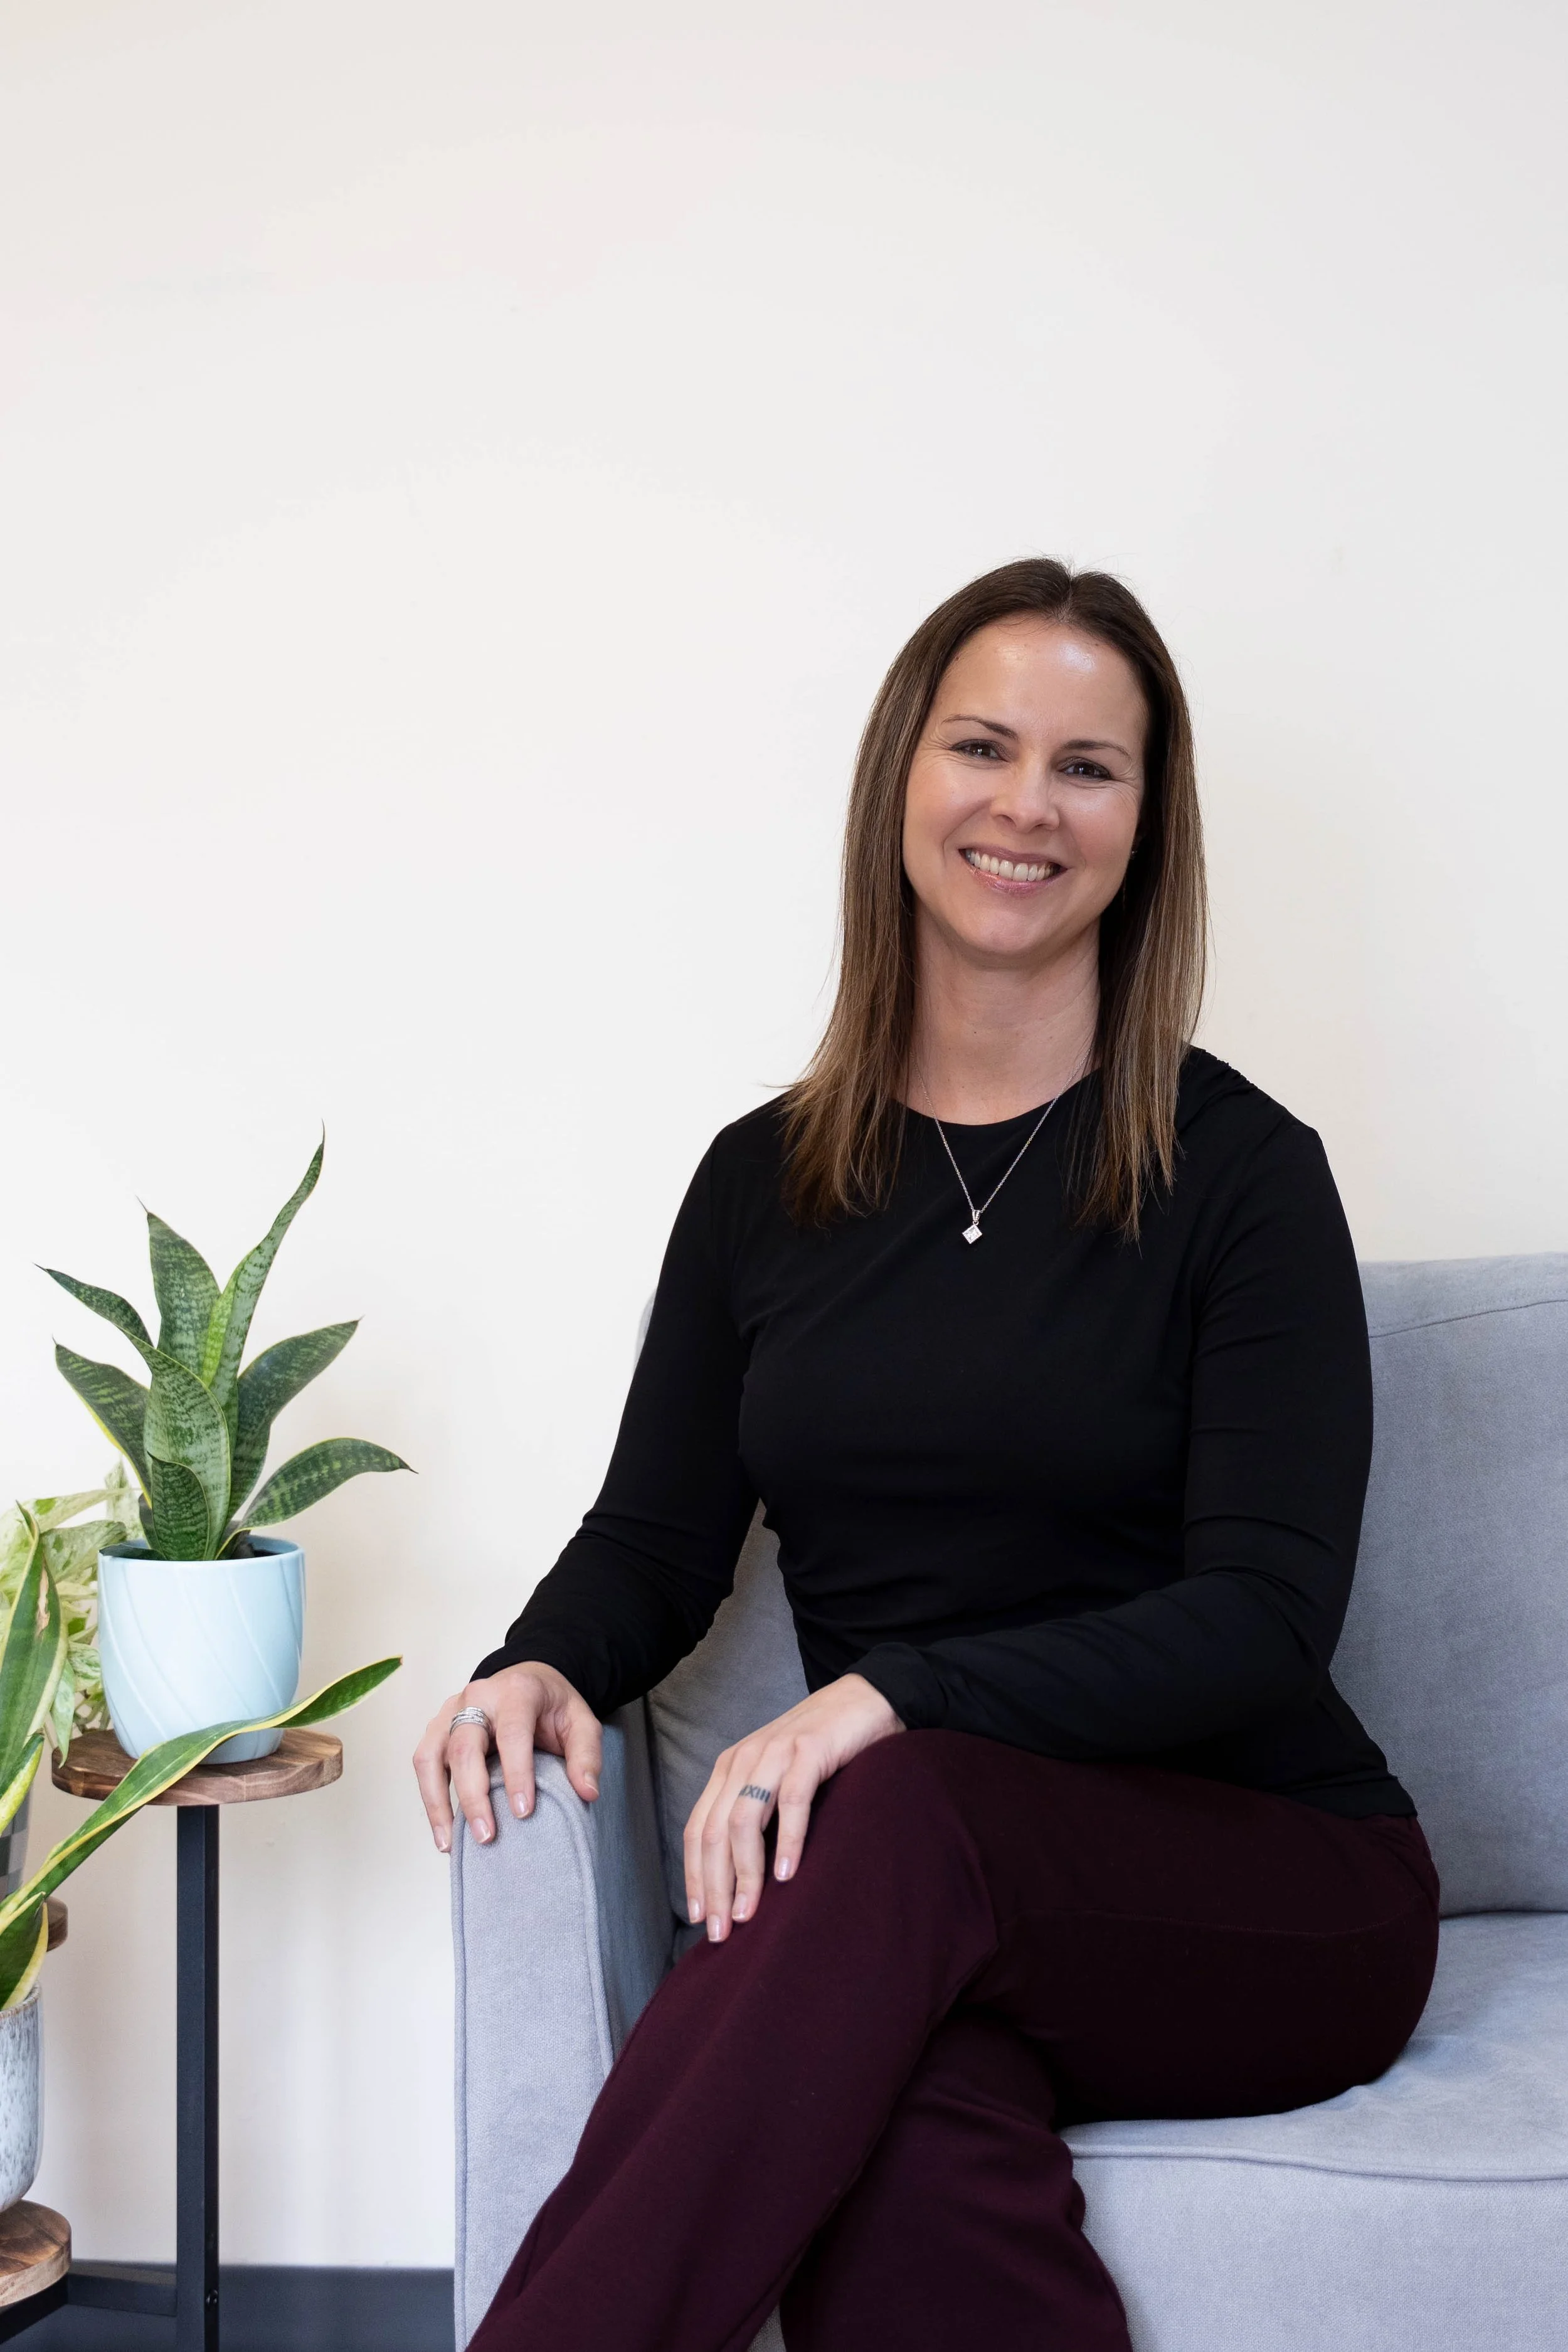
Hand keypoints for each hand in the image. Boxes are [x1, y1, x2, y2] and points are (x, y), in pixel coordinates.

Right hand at [413, 1663, 601, 1851]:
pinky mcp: (437, 1729)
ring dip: (438, 1803)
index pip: (512, 1732)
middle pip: (464, 1746)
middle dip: (474, 1795)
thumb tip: (587, 1793)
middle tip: (487, 1835)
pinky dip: (429, 1800)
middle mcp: (477, 1697)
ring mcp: (451, 1711)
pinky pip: (423, 1764)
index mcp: (517, 1691)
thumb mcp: (582, 1722)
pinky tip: (445, 1832)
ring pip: (431, 1756)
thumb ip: (587, 1755)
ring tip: (452, 1844)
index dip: (517, 1773)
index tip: (523, 1812)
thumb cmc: (552, 1706)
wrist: (529, 1681)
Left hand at [684, 1674, 900, 1942]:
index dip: (695, 1876)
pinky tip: (788, 1874)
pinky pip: (791, 1801)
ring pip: (743, 1821)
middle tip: (722, 1931)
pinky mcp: (809, 1750)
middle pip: (713, 1832)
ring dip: (744, 1873)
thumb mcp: (776, 1779)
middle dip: (714, 1886)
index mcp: (729, 1768)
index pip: (697, 1829)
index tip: (700, 1917)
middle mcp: (744, 1759)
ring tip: (749, 1911)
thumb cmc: (821, 1749)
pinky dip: (787, 1840)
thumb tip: (741, 1878)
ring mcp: (775, 1753)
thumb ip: (757, 1814)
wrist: (863, 1699)